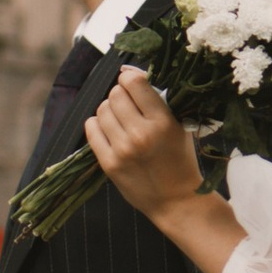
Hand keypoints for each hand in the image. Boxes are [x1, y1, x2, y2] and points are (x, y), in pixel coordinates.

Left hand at [84, 67, 205, 220]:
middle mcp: (141, 134)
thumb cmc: (180, 159)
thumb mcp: (179, 126)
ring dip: (109, 111)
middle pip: (115, 94)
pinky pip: (91, 129)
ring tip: (121, 122)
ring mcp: (122, 150)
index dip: (130, 80)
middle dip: (120, 96)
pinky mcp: (108, 164)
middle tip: (129, 108)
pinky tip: (109, 131)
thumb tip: (127, 72)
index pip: (133, 83)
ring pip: (102, 110)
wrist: (176, 200)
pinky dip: (97, 125)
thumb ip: (157, 100)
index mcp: (162, 122)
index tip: (133, 87)